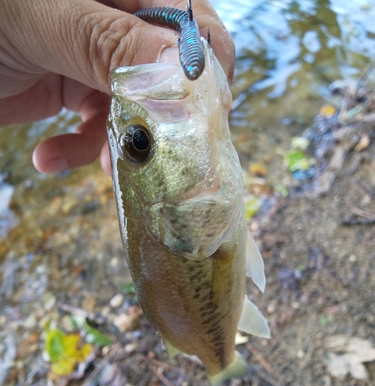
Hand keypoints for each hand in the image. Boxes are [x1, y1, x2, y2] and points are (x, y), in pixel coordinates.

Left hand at [0, 0, 234, 174]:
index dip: (204, 68)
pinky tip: (49, 158)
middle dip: (164, 115)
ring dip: (118, 143)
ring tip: (100, 166)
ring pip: (138, 109)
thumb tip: (182, 71)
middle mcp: (117, 19)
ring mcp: (98, 56)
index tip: (197, 116)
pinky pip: (98, 126)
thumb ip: (110, 39)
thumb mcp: (41, 19)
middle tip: (157, 147)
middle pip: (172, 71)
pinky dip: (78, 149)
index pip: (192, 21)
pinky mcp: (76, 89)